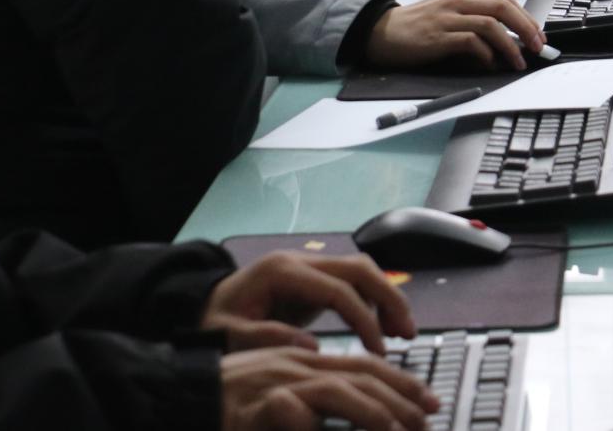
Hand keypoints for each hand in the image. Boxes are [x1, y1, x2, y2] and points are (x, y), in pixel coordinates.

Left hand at [204, 251, 416, 354]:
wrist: (204, 307)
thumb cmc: (214, 322)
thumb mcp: (229, 334)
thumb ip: (266, 337)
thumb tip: (311, 345)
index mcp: (281, 271)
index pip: (337, 288)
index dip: (363, 318)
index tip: (377, 351)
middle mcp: (299, 261)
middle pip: (358, 268)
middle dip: (389, 298)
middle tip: (407, 333)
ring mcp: (308, 267)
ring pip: (361, 271)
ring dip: (387, 297)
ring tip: (403, 333)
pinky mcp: (313, 281)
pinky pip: (353, 284)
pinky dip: (373, 302)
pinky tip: (382, 328)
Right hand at [221, 348, 435, 430]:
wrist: (175, 395)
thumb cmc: (226, 402)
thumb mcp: (276, 394)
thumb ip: (310, 400)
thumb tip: (341, 414)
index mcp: (302, 360)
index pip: (362, 364)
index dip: (400, 381)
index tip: (428, 402)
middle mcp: (294, 365)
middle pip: (359, 374)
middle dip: (400, 396)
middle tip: (427, 419)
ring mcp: (273, 383)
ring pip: (335, 390)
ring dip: (372, 412)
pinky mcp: (253, 407)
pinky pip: (289, 413)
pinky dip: (310, 425)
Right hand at [364, 0, 548, 70]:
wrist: (382, 32)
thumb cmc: (417, 28)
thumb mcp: (449, 16)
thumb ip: (474, 23)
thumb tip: (505, 42)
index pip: (504, 1)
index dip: (526, 19)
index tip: (537, 37)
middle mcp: (458, 1)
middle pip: (503, 8)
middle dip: (526, 28)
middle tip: (537, 47)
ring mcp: (448, 17)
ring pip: (491, 25)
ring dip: (510, 45)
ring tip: (518, 62)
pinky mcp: (439, 36)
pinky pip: (471, 42)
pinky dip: (485, 54)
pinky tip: (489, 64)